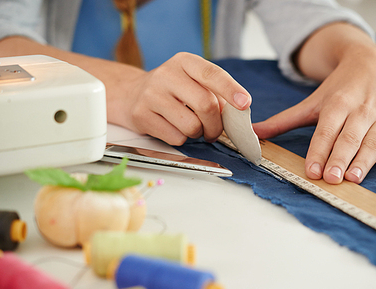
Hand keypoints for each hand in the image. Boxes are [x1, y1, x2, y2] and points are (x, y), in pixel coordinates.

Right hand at [117, 52, 251, 144]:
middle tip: (214, 131)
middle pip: (206, 105)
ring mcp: (151, 95)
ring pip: (191, 126)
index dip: (231, 90)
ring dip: (198, 133)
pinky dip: (182, 139)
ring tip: (191, 127)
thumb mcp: (192, 82)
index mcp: (184, 62)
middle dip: (216, 125)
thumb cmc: (172, 90)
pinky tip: (173, 128)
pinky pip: (176, 138)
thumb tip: (237, 114)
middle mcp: (166, 74)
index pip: (212, 74)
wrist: (131, 94)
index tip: (245, 103)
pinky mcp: (142, 115)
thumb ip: (215, 94)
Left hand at [253, 31, 375, 183]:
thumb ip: (284, 120)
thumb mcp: (312, 102)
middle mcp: (360, 110)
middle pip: (349, 138)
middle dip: (340, 158)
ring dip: (365, 161)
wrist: (372, 62)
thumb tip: (254, 133)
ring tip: (355, 179)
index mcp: (337, 104)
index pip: (326, 131)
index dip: (319, 151)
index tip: (312, 171)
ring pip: (374, 141)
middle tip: (331, 179)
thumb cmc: (339, 88)